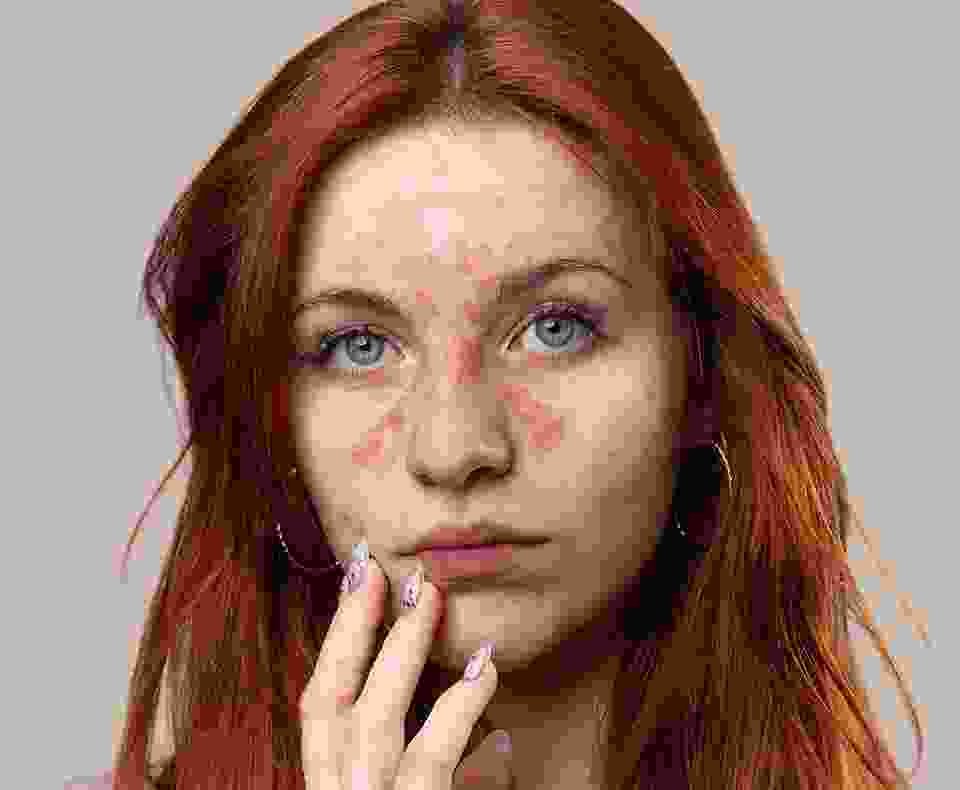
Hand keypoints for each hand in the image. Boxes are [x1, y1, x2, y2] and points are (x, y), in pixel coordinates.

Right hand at [299, 551, 512, 788]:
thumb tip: (498, 738)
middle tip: (376, 567)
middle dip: (350, 628)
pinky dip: (458, 710)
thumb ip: (439, 770)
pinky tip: (483, 673)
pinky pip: (431, 757)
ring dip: (402, 650)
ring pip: (375, 719)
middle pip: (329, 699)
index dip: (336, 640)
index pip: (320, 705)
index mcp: (333, 782)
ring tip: (431, 597)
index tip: (357, 580)